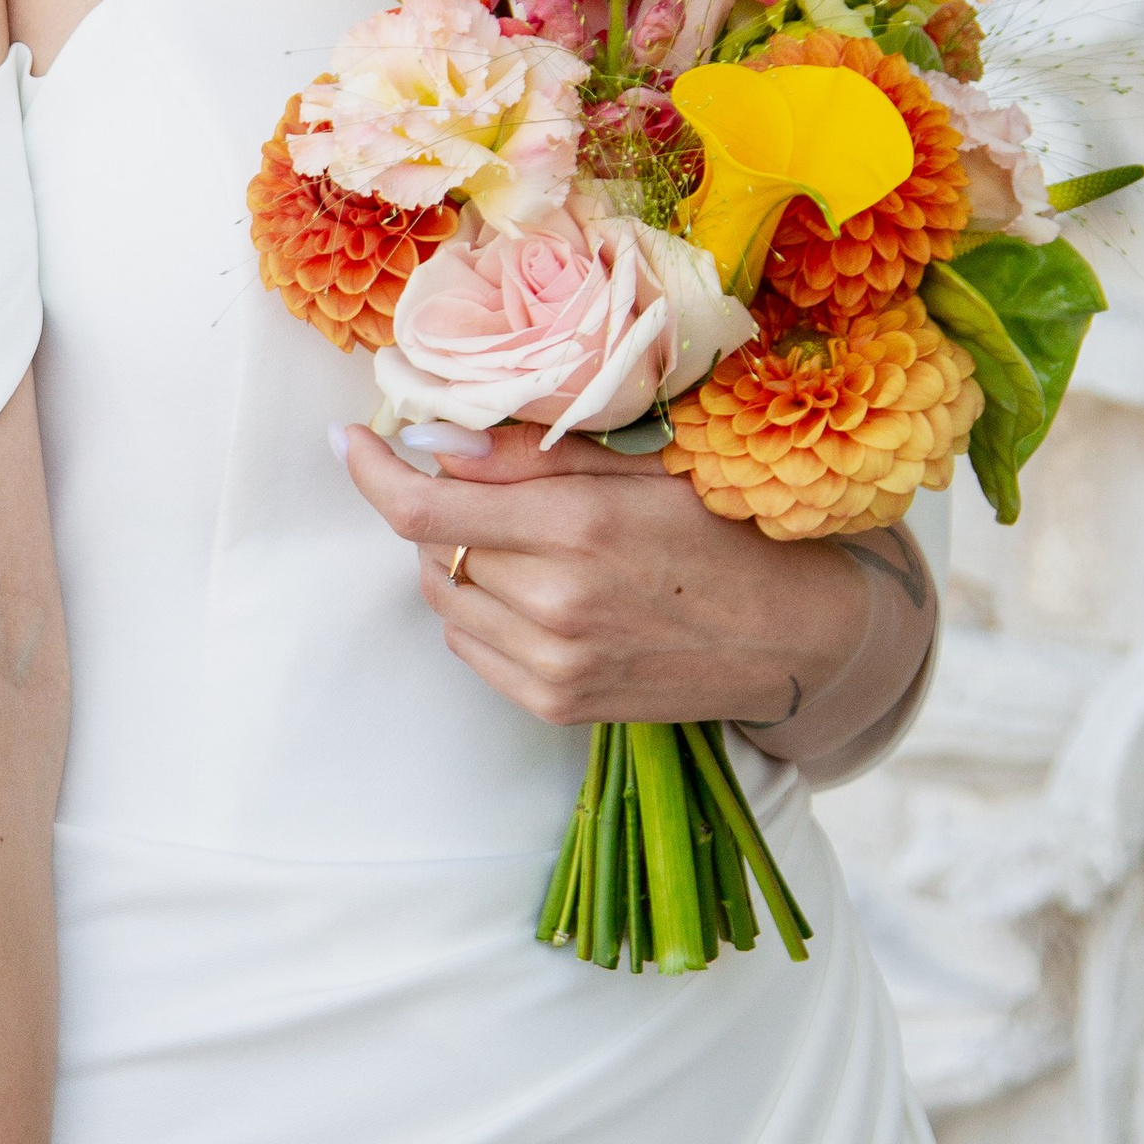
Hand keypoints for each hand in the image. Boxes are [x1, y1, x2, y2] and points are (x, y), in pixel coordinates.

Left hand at [336, 419, 930, 770]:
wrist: (795, 635)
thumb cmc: (726, 530)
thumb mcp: (641, 466)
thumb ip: (528, 454)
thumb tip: (430, 440)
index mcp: (575, 525)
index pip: (423, 507)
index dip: (370, 470)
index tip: (348, 440)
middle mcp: (554, 600)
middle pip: (429, 549)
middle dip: (439, 508)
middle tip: (488, 489)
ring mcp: (552, 662)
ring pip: (445, 599)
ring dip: (459, 562)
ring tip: (526, 544)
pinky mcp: (556, 704)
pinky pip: (472, 648)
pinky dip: (481, 612)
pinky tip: (536, 592)